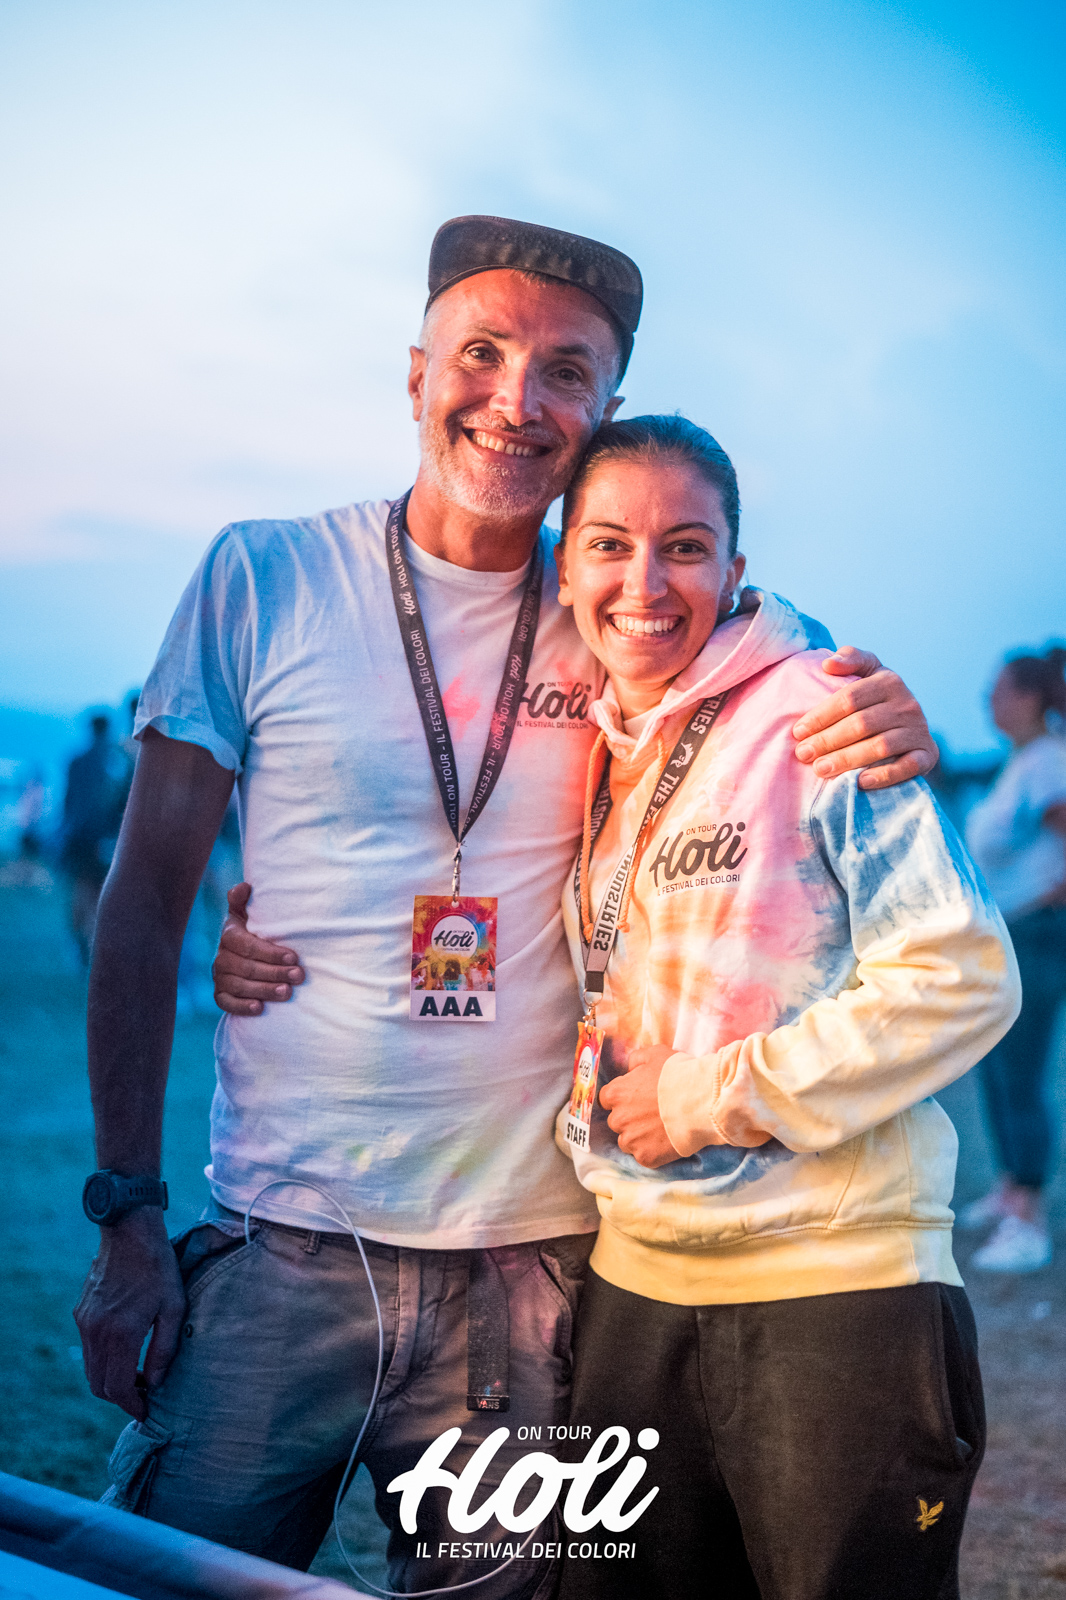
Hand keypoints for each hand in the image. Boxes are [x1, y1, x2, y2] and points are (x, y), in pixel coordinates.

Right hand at [74, 1207, 186, 1419]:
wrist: (129, 1232)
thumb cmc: (158, 1268)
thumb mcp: (173, 1308)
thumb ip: (164, 1349)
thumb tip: (155, 1383)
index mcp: (121, 1334)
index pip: (117, 1388)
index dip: (131, 1405)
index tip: (145, 1411)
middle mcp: (96, 1333)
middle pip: (99, 1385)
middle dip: (119, 1397)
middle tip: (143, 1395)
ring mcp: (85, 1323)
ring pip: (90, 1369)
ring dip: (110, 1379)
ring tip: (137, 1375)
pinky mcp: (82, 1313)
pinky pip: (89, 1349)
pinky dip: (103, 1360)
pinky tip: (126, 1351)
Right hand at [212, 883, 304, 1015]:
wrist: (249, 955)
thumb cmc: (256, 930)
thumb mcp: (250, 913)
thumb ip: (245, 900)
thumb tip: (245, 886)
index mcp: (230, 934)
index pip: (246, 945)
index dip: (270, 952)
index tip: (293, 957)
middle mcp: (221, 956)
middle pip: (246, 967)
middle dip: (274, 972)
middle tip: (298, 976)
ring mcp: (220, 977)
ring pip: (239, 986)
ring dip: (264, 990)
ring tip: (287, 992)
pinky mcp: (221, 995)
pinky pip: (226, 1003)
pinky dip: (241, 1006)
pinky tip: (259, 1008)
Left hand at [599, 1044, 679, 1168]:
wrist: (700, 1102)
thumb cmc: (677, 1075)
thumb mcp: (654, 1054)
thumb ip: (635, 1060)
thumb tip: (630, 1068)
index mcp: (615, 1094)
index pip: (607, 1099)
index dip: (623, 1098)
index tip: (637, 1099)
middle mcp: (618, 1119)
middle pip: (617, 1121)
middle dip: (630, 1118)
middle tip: (652, 1113)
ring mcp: (631, 1140)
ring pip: (627, 1141)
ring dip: (639, 1137)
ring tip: (660, 1129)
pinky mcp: (646, 1157)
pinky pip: (643, 1156)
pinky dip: (653, 1151)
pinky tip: (666, 1141)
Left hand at [793, 647, 937, 790]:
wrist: (913, 730)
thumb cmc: (878, 700)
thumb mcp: (867, 673)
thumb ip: (850, 659)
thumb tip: (828, 663)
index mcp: (889, 681)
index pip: (849, 698)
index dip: (821, 716)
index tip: (798, 732)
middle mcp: (907, 704)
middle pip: (861, 724)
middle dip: (828, 740)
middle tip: (803, 754)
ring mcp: (919, 730)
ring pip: (880, 746)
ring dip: (847, 759)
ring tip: (820, 769)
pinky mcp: (928, 754)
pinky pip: (907, 766)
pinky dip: (883, 775)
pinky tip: (859, 782)